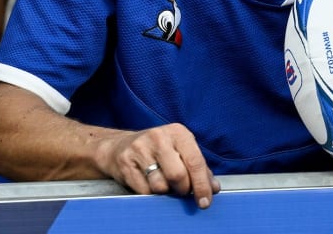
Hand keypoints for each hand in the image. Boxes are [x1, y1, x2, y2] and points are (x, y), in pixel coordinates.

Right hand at [95, 123, 219, 207]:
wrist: (119, 147)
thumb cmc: (158, 150)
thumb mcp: (181, 151)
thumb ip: (199, 168)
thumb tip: (213, 188)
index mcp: (178, 132)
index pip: (195, 162)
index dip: (202, 185)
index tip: (205, 201)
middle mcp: (159, 137)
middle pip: (178, 175)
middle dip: (183, 189)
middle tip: (181, 190)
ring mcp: (140, 149)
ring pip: (160, 185)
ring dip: (165, 192)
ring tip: (163, 182)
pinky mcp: (125, 163)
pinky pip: (143, 190)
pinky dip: (150, 193)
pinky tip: (148, 183)